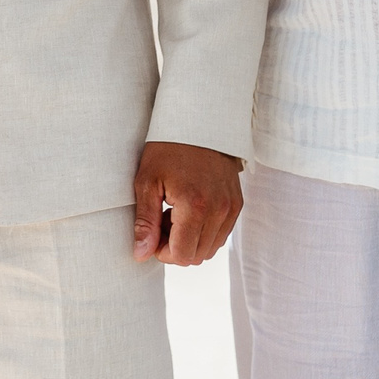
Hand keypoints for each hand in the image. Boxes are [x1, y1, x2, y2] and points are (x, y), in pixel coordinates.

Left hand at [132, 140, 242, 265]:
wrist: (198, 122)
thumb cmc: (167, 148)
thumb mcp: (147, 181)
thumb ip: (145, 222)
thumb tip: (141, 255)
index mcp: (195, 206)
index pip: (181, 255)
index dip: (162, 251)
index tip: (152, 231)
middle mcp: (219, 210)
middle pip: (196, 256)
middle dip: (175, 247)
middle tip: (161, 220)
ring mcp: (231, 207)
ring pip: (210, 248)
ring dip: (191, 240)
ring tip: (175, 214)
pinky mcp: (237, 203)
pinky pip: (221, 234)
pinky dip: (205, 231)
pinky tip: (190, 210)